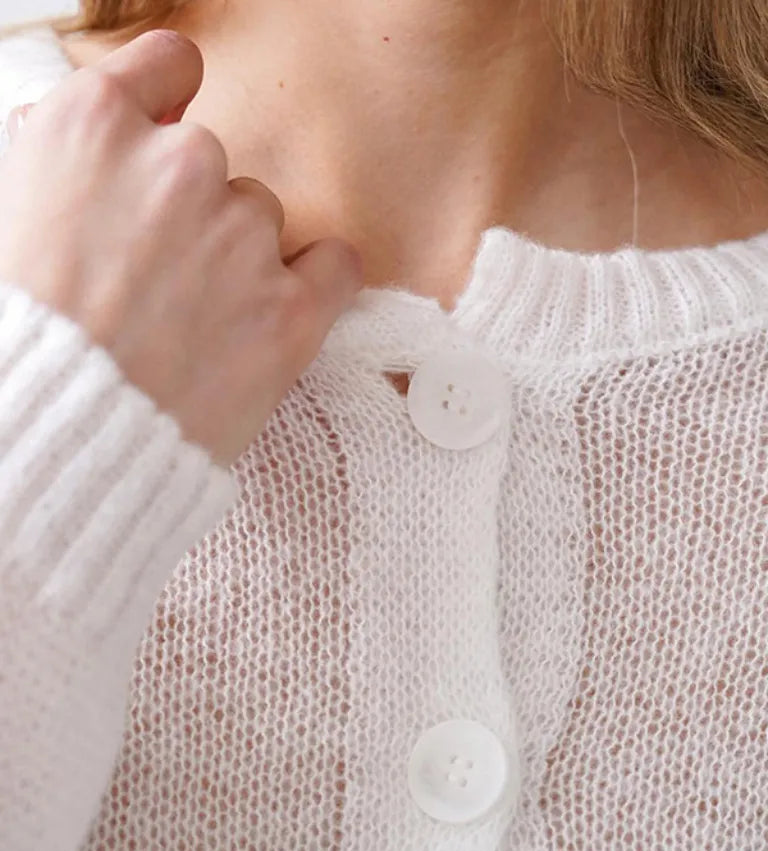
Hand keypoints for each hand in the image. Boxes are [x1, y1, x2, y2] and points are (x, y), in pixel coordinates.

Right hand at [0, 29, 363, 466]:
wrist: (53, 441)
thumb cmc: (22, 338)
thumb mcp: (5, 216)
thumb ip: (56, 157)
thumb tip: (83, 124)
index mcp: (96, 128)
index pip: (169, 65)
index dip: (166, 103)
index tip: (164, 140)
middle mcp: (179, 166)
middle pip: (211, 162)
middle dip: (187, 208)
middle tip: (153, 277)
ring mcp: (241, 239)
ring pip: (263, 218)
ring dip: (238, 256)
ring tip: (191, 322)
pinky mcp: (289, 312)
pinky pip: (336, 265)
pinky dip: (315, 281)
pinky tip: (281, 307)